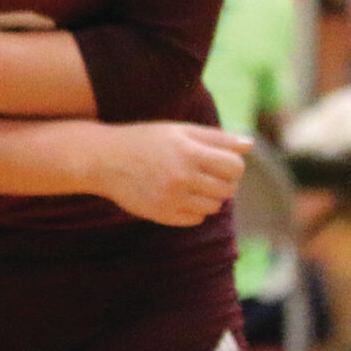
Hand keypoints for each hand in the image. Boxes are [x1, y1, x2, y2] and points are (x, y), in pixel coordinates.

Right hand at [86, 122, 250, 225]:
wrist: (101, 159)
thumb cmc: (143, 140)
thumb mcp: (178, 131)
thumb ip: (216, 138)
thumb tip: (249, 145)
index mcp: (189, 152)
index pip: (235, 167)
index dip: (232, 164)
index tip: (219, 162)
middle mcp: (181, 177)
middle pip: (227, 189)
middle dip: (222, 182)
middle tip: (205, 174)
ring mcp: (171, 198)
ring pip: (213, 206)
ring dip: (209, 197)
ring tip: (190, 185)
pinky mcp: (161, 214)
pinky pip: (195, 219)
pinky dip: (194, 210)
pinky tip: (178, 196)